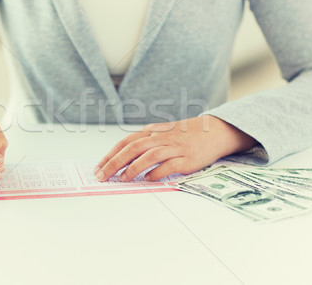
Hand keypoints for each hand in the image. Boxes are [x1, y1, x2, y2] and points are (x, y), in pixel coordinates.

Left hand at [94, 116, 256, 181]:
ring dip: (134, 167)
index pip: (126, 142)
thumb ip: (143, 145)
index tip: (98, 168)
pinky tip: (149, 179)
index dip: (110, 155)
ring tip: (123, 178)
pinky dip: (158, 172)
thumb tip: (120, 161)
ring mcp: (175, 147)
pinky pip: (170, 165)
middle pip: (133, 148)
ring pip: (150, 155)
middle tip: (103, 176)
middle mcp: (161, 138)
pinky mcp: (187, 159)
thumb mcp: (161, 134)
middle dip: (115, 163)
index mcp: (152, 132)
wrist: (213, 131)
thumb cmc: (183, 136)